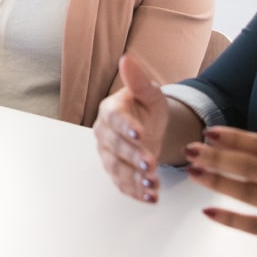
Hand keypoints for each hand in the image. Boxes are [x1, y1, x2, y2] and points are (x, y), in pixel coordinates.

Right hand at [93, 55, 169, 203]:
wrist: (150, 128)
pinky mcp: (116, 172)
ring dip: (134, 178)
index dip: (126, 127)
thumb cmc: (147, 108)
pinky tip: (150, 197)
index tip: (139, 133)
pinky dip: (136, 192)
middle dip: (132, 156)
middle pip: (115, 147)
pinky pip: (122, 184)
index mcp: (110, 111)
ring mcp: (108, 155)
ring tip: (152, 184)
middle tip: (149, 163)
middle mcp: (104, 134)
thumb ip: (139, 80)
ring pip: (117, 169)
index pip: (114, 119)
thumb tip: (126, 59)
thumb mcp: (150, 93)